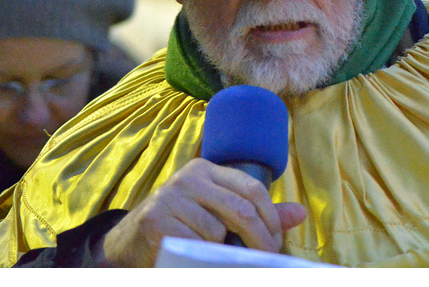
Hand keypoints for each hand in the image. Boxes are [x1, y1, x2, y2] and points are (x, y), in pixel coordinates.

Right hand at [99, 158, 306, 266]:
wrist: (128, 241)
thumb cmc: (181, 224)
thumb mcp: (217, 211)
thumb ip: (256, 212)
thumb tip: (300, 213)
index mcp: (206, 170)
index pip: (251, 188)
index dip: (270, 216)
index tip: (275, 240)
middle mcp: (188, 178)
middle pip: (240, 208)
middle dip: (259, 238)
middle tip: (265, 257)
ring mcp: (170, 197)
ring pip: (217, 232)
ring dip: (224, 252)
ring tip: (218, 256)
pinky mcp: (156, 221)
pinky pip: (194, 245)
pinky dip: (201, 257)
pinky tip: (196, 258)